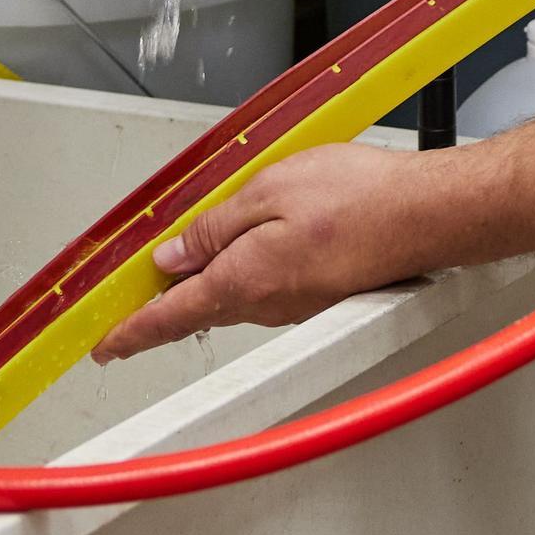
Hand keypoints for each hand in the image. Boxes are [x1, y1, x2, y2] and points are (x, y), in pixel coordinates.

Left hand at [90, 143, 455, 361]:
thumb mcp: (267, 190)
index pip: (171, 314)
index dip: (132, 332)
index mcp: (243, 280)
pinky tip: (259, 243)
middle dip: (172, 295)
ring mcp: (296, 306)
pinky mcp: (320, 297)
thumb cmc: (358, 198)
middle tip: (144, 283)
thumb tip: (174, 255)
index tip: (106, 344)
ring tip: (203, 248)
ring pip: (236, 295)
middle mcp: (267, 305)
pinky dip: (249, 271)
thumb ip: (214, 227)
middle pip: (202, 305)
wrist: (428, 214)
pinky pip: (268, 289)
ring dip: (215, 276)